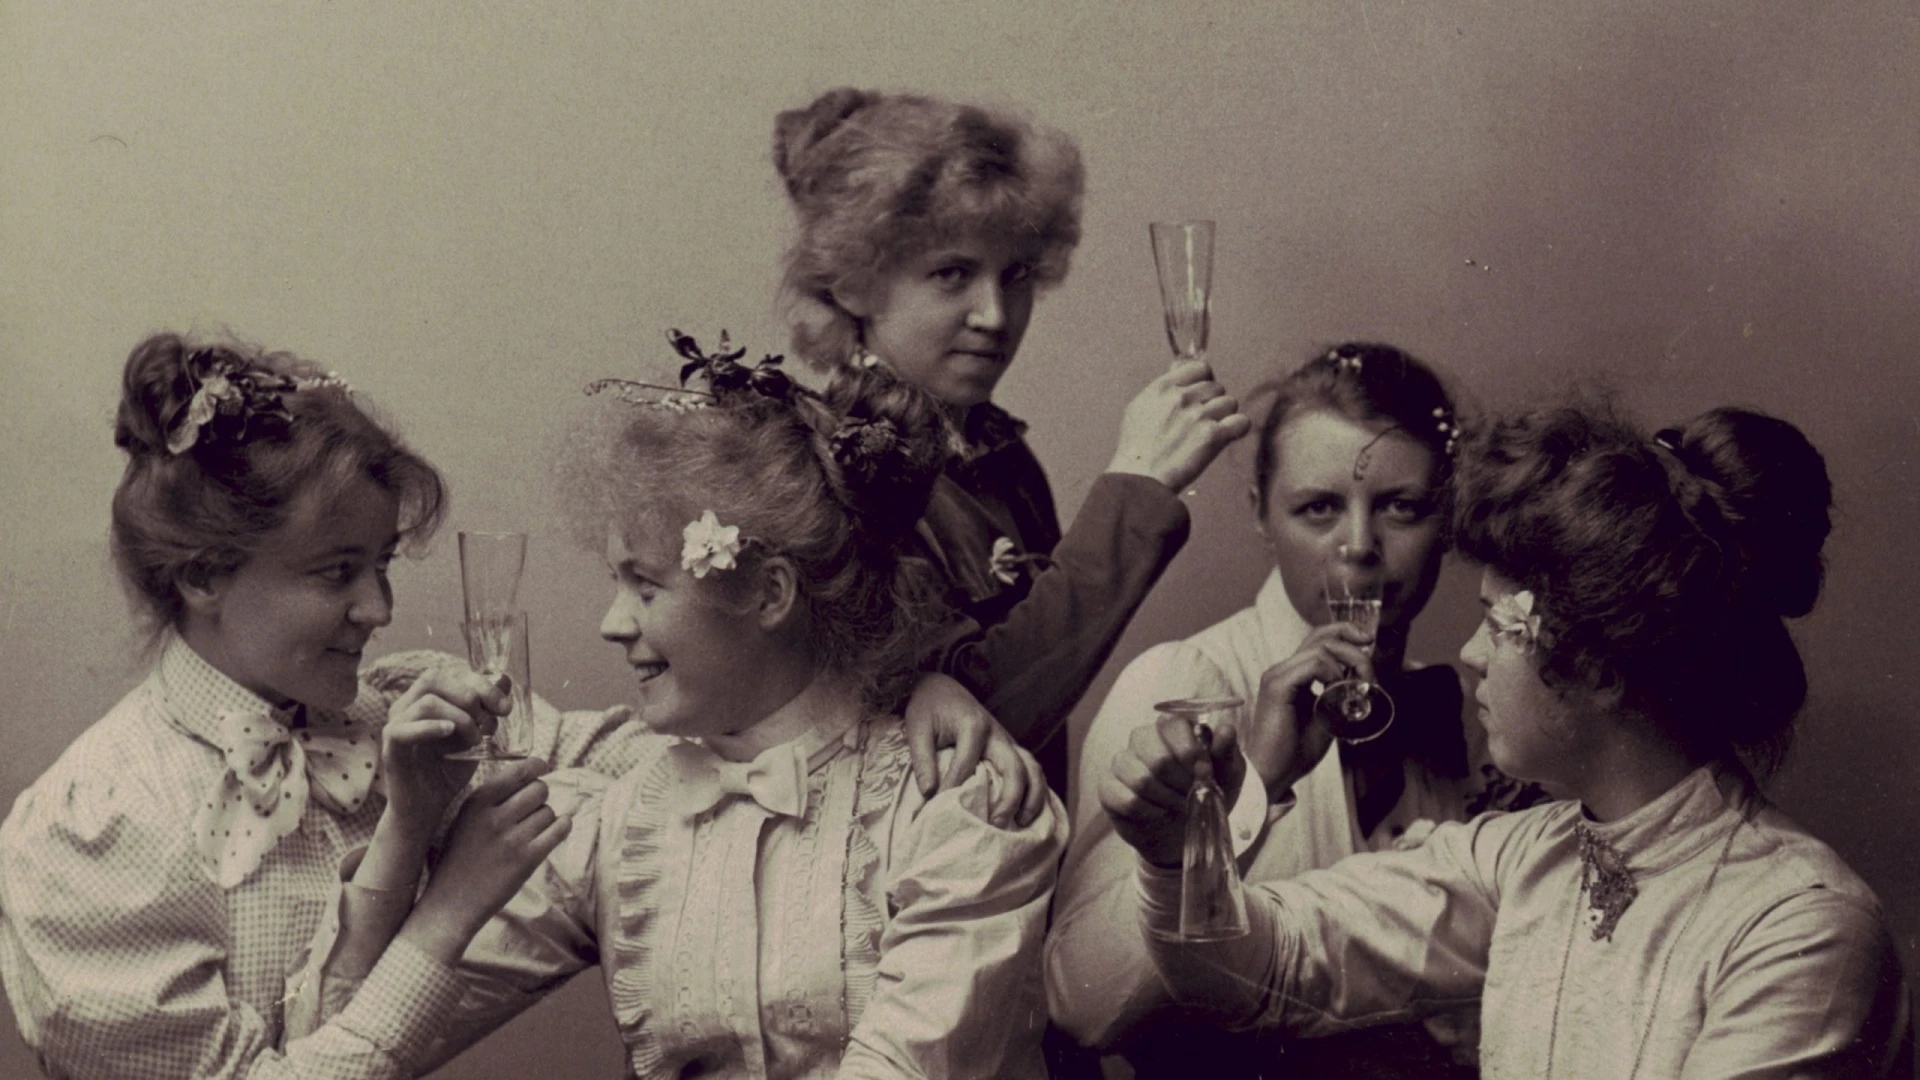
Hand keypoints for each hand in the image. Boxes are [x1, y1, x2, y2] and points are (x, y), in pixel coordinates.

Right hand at [381, 665, 512, 845]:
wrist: (428, 809)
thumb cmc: (449, 771)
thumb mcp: (475, 737)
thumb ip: (486, 710)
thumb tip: (504, 679)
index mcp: (427, 699)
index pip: (452, 674)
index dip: (482, 684)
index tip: (506, 708)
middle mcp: (407, 706)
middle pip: (435, 678)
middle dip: (471, 694)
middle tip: (489, 720)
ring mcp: (396, 724)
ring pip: (427, 701)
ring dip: (459, 717)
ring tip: (474, 740)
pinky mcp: (390, 746)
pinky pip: (403, 728)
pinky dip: (430, 727)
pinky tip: (449, 732)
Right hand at [402, 758, 569, 962]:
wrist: (451, 903)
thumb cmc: (457, 860)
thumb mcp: (463, 821)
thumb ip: (489, 800)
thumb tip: (525, 776)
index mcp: (476, 804)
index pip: (516, 772)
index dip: (535, 766)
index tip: (542, 766)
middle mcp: (494, 818)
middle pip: (538, 789)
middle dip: (539, 796)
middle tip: (531, 808)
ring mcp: (512, 840)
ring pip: (549, 811)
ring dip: (545, 818)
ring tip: (530, 831)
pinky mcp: (527, 860)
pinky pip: (559, 830)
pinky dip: (562, 827)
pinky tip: (557, 829)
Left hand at [902, 673, 1046, 827]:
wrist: (943, 687)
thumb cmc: (929, 708)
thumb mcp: (917, 728)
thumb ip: (922, 759)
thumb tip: (929, 794)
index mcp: (973, 725)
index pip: (966, 764)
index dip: (953, 789)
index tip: (938, 810)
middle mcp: (997, 733)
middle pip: (1014, 767)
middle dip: (1009, 798)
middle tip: (995, 824)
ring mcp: (1007, 740)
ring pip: (1032, 768)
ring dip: (1032, 796)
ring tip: (1021, 823)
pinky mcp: (1010, 747)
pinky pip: (1031, 769)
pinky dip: (1035, 790)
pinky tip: (1028, 813)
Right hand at [1098, 713, 1244, 868]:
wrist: (1181, 831)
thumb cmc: (1204, 794)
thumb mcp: (1226, 775)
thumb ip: (1226, 752)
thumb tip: (1227, 730)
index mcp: (1171, 728)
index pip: (1173, 724)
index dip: (1190, 752)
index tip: (1205, 774)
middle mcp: (1143, 739)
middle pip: (1155, 753)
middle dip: (1179, 781)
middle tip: (1190, 794)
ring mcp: (1122, 762)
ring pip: (1140, 778)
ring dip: (1165, 799)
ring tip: (1176, 806)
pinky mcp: (1108, 787)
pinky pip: (1125, 798)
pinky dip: (1147, 811)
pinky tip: (1157, 813)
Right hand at [1106, 359, 1251, 491]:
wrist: (1140, 478)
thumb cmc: (1136, 447)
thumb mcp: (1140, 407)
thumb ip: (1162, 387)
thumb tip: (1179, 366)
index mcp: (1163, 387)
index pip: (1200, 368)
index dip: (1204, 381)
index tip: (1200, 396)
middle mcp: (1182, 398)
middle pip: (1217, 387)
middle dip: (1212, 402)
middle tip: (1200, 422)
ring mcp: (1198, 416)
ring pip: (1230, 403)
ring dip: (1223, 417)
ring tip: (1208, 433)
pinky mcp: (1213, 436)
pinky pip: (1241, 422)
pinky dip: (1237, 429)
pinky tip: (1226, 437)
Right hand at [1240, 624, 1368, 794]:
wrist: (1273, 774)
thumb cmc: (1296, 752)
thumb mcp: (1326, 717)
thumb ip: (1339, 696)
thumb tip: (1361, 680)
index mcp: (1291, 675)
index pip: (1319, 638)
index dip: (1345, 632)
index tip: (1368, 640)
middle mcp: (1282, 670)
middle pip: (1322, 636)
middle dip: (1354, 650)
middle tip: (1370, 677)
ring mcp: (1277, 676)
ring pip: (1321, 648)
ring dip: (1349, 665)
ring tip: (1356, 691)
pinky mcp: (1277, 686)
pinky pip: (1313, 664)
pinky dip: (1333, 676)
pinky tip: (1337, 695)